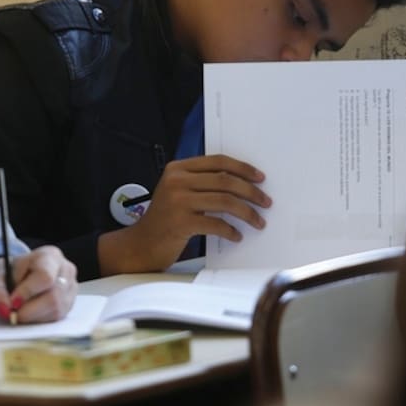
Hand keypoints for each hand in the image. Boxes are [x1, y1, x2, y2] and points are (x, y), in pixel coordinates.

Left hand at [0, 245, 77, 322]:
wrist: (16, 276)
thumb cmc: (9, 273)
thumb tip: (5, 309)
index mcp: (50, 256)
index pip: (45, 277)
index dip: (28, 292)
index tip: (12, 302)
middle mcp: (66, 270)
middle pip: (54, 296)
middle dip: (29, 310)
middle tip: (13, 314)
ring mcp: (71, 288)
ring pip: (56, 309)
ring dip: (34, 316)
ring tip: (20, 311)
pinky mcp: (70, 303)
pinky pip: (57, 317)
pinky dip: (40, 319)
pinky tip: (30, 313)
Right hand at [98, 154, 269, 274]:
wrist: (140, 244)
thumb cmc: (164, 221)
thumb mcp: (177, 193)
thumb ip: (201, 184)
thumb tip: (241, 185)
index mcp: (177, 169)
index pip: (218, 161)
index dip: (243, 168)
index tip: (259, 178)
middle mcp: (176, 181)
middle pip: (225, 180)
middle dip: (251, 191)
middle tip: (264, 201)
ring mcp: (177, 201)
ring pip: (225, 201)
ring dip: (247, 212)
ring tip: (257, 221)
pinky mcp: (180, 222)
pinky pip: (216, 224)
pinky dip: (231, 230)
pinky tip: (237, 236)